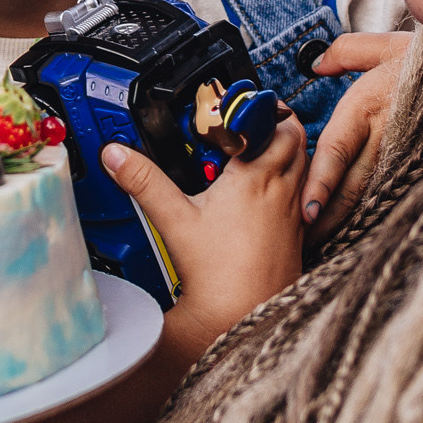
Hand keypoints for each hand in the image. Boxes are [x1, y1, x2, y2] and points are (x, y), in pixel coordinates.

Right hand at [102, 110, 306, 358]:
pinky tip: (266, 197)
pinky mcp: (297, 235)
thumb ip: (144, 181)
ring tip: (257, 156)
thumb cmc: (217, 273)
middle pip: (297, 139)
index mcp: (255, 176)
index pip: (275, 124)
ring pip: (305, 166)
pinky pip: (303, 196)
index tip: (240, 107)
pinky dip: (291, 185)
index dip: (262, 109)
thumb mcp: (173, 218)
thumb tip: (116, 155)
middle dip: (278, 125)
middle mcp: (283, 190)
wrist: (241, 315)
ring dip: (288, 153)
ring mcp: (293, 213)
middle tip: (250, 125)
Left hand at [304, 31, 412, 239]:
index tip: (305, 213)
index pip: (337, 153)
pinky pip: (391, 190)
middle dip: (328, 217)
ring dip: (347, 219)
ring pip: (370, 194)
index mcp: (367, 107)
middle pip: (351, 185)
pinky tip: (360, 226)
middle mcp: (386, 136)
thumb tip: (317, 65)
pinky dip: (373, 209)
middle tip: (305, 242)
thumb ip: (346, 53)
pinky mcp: (422, 163)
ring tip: (325, 242)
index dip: (320, 185)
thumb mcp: (385, 46)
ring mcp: (406, 154)